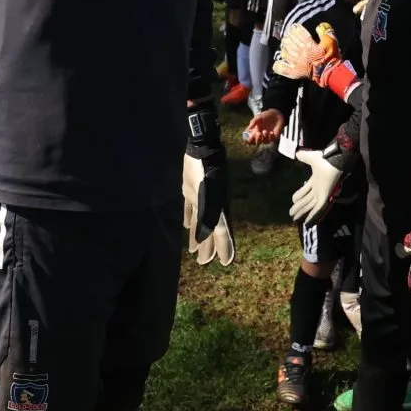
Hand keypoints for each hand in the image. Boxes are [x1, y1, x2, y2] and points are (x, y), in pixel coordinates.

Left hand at [182, 103, 233, 265]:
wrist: (201, 147)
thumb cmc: (203, 172)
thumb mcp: (203, 196)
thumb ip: (203, 217)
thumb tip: (202, 237)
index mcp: (217, 207)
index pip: (221, 232)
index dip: (223, 247)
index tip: (224, 262)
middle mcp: (211, 204)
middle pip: (210, 229)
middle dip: (207, 246)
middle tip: (203, 262)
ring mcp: (202, 196)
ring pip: (200, 220)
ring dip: (197, 235)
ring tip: (193, 250)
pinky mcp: (190, 188)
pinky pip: (191, 207)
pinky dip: (189, 218)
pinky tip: (186, 226)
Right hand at [244, 108, 284, 144]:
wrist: (275, 114)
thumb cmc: (265, 116)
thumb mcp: (258, 117)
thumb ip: (254, 121)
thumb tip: (249, 127)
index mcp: (255, 132)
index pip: (250, 139)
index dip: (249, 140)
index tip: (250, 136)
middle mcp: (261, 136)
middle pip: (257, 143)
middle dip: (257, 140)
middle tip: (258, 133)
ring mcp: (267, 137)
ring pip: (265, 142)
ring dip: (264, 138)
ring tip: (265, 131)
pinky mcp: (274, 137)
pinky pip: (272, 140)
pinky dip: (271, 137)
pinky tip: (271, 132)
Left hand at [274, 22, 338, 80]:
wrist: (331, 73)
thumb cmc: (331, 58)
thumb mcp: (332, 41)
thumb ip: (325, 31)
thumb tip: (319, 26)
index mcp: (309, 45)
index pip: (298, 33)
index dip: (295, 29)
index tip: (294, 28)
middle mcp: (301, 53)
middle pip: (289, 42)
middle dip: (287, 38)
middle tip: (288, 36)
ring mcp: (297, 63)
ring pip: (284, 53)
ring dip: (283, 49)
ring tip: (284, 46)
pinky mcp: (295, 72)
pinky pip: (283, 69)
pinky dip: (279, 65)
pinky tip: (278, 62)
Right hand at [290, 148, 344, 225]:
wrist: (334, 160)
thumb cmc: (325, 159)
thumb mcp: (310, 157)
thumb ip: (303, 156)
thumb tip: (296, 153)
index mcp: (315, 180)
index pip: (305, 190)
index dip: (299, 195)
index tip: (292, 200)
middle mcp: (318, 189)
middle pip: (306, 200)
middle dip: (299, 207)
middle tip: (291, 213)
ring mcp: (321, 193)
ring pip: (309, 206)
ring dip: (302, 212)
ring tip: (294, 218)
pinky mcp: (324, 197)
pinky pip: (317, 209)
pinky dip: (312, 216)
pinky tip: (307, 222)